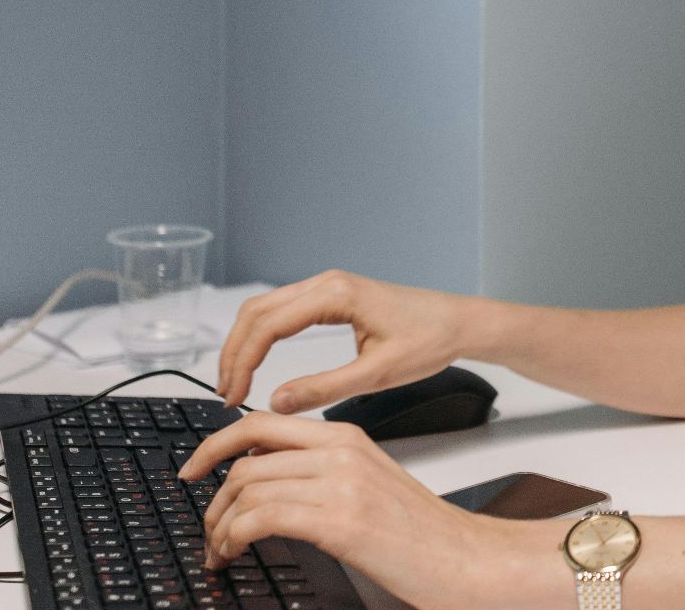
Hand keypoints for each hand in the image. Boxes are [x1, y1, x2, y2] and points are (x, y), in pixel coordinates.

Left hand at [178, 412, 505, 607]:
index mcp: (348, 437)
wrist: (466, 558)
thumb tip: (266, 479)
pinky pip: (261, 517)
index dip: (213, 445)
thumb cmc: (421, 532)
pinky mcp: (340, 522)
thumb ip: (323, 471)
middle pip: (245, 456)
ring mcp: (341, 485)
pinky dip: (233, 537)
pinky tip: (235, 553)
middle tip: (207, 528)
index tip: (192, 471)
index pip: (261, 423)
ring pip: (247, 487)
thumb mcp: (369, 485)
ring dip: (219, 525)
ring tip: (222, 552)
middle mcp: (341, 452)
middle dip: (211, 496)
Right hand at [215, 270, 473, 411]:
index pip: (268, 326)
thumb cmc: (429, 342)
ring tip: (235, 383)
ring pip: (265, 309)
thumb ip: (324, 389)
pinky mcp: (332, 296)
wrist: (458, 323)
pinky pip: (283, 311)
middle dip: (234, 352)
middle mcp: (326, 283)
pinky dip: (262, 336)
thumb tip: (276, 402)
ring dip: (244, 343)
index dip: (242, 362)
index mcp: (335, 294)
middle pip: (257, 312)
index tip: (233, 396)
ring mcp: (328, 287)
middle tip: (226, 393)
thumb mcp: (377, 374)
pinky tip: (256, 362)